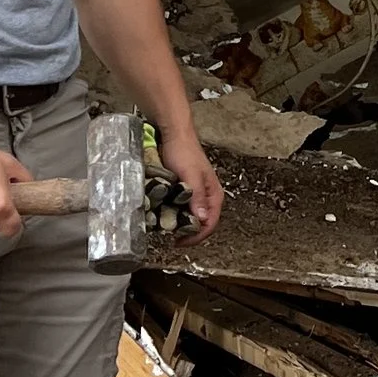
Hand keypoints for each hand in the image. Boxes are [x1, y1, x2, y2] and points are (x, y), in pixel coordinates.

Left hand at [158, 125, 223, 241]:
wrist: (173, 135)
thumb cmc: (184, 152)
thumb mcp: (190, 175)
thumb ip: (197, 197)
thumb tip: (203, 220)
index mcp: (214, 195)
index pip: (210, 225)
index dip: (196, 237)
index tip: (179, 241)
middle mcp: (208, 197)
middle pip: (201, 223)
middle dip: (187, 232)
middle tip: (169, 235)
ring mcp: (197, 194)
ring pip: (191, 217)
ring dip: (180, 223)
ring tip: (164, 226)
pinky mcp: (186, 191)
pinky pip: (182, 208)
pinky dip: (174, 213)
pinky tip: (163, 213)